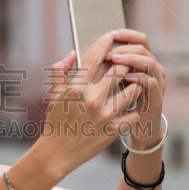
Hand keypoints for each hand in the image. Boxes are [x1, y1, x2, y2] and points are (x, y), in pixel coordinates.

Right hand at [36, 32, 142, 175]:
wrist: (56, 153)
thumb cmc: (56, 121)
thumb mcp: (54, 94)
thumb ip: (60, 70)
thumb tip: (73, 53)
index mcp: (76, 87)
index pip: (94, 58)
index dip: (104, 44)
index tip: (111, 36)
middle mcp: (92, 99)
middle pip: (119, 71)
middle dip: (126, 63)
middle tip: (128, 61)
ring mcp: (104, 115)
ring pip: (132, 90)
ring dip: (134, 85)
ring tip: (132, 84)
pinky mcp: (113, 130)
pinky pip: (133, 114)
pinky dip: (133, 109)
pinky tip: (130, 107)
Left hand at [105, 29, 165, 150]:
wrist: (136, 126)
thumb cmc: (118, 104)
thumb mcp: (109, 83)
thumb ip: (100, 68)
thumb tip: (75, 54)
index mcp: (141, 60)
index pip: (138, 39)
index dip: (126, 34)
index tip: (110, 34)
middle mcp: (151, 67)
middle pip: (143, 46)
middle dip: (124, 47)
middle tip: (108, 52)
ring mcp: (157, 80)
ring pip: (149, 61)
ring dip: (131, 59)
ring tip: (115, 60)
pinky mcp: (157, 95)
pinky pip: (151, 82)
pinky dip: (139, 77)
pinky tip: (126, 78)